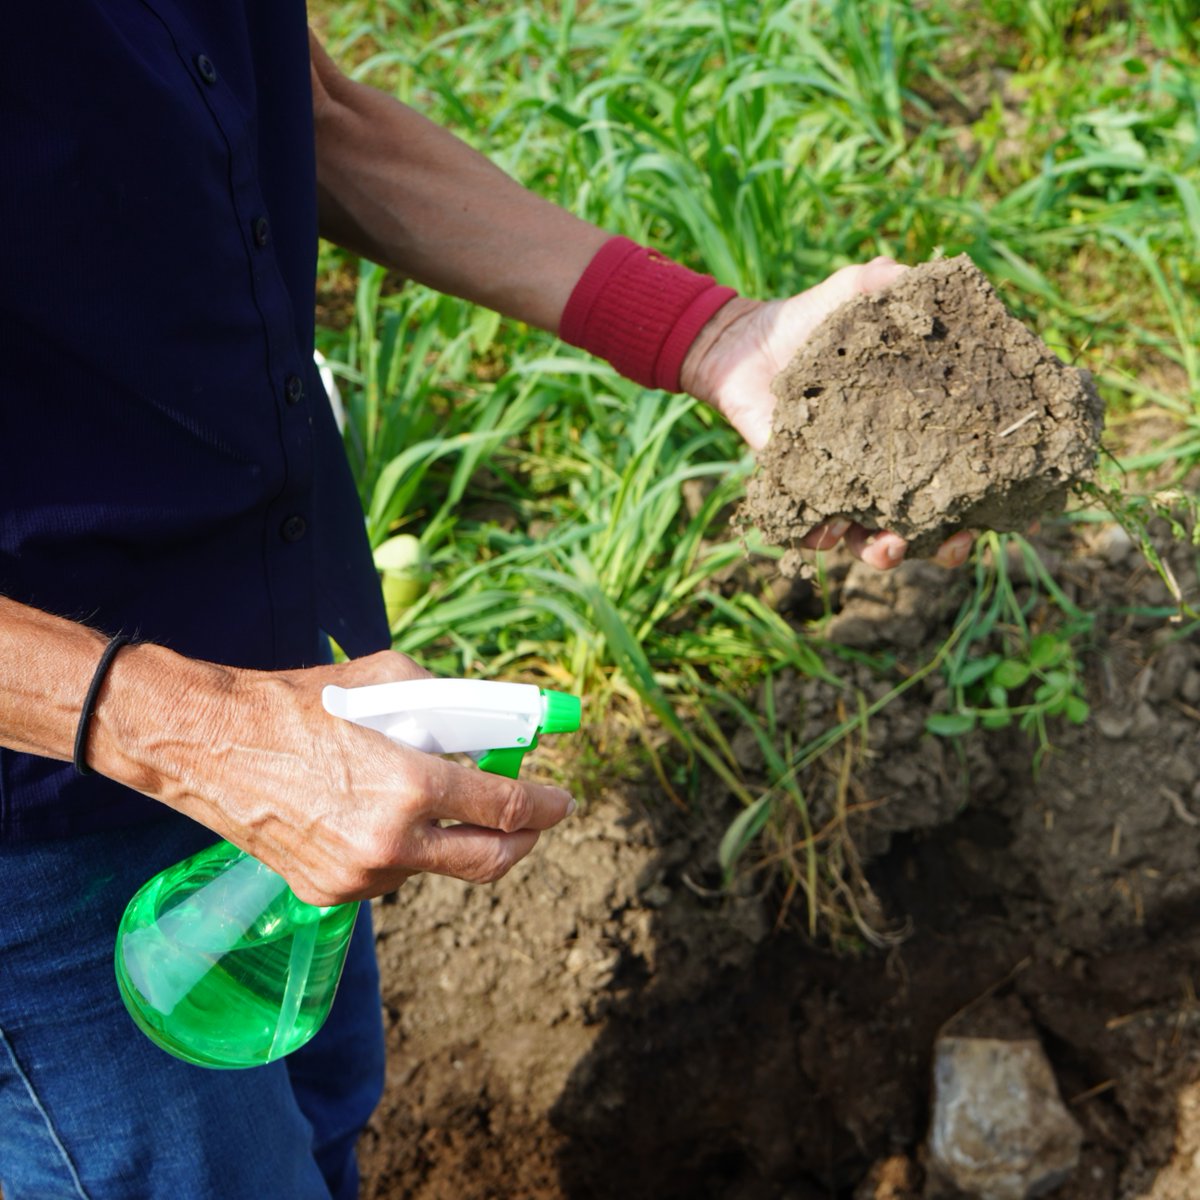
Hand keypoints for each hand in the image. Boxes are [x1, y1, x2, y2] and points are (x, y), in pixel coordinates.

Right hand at [96, 646, 575, 905]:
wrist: (209, 744)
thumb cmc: (298, 703)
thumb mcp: (384, 680)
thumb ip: (446, 703)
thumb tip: (489, 719)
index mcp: (408, 786)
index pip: (504, 810)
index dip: (543, 806)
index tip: (561, 801)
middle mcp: (389, 843)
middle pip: (487, 862)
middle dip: (521, 842)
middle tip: (532, 821)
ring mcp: (358, 876)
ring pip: (433, 867)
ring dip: (449, 840)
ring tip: (431, 802)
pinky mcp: (329, 893)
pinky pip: (389, 875)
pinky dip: (401, 849)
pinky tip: (377, 816)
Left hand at [679, 257, 972, 570]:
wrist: (745, 341)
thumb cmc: (813, 319)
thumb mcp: (858, 294)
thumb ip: (890, 286)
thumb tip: (924, 281)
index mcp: (914, 429)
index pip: (965, 472)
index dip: (994, 497)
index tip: (1022, 512)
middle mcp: (883, 467)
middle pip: (927, 523)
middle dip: (947, 543)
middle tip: (958, 540)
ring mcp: (840, 483)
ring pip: (869, 538)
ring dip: (885, 552)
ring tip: (890, 549)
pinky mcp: (794, 488)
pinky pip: (808, 526)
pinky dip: (819, 535)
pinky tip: (827, 530)